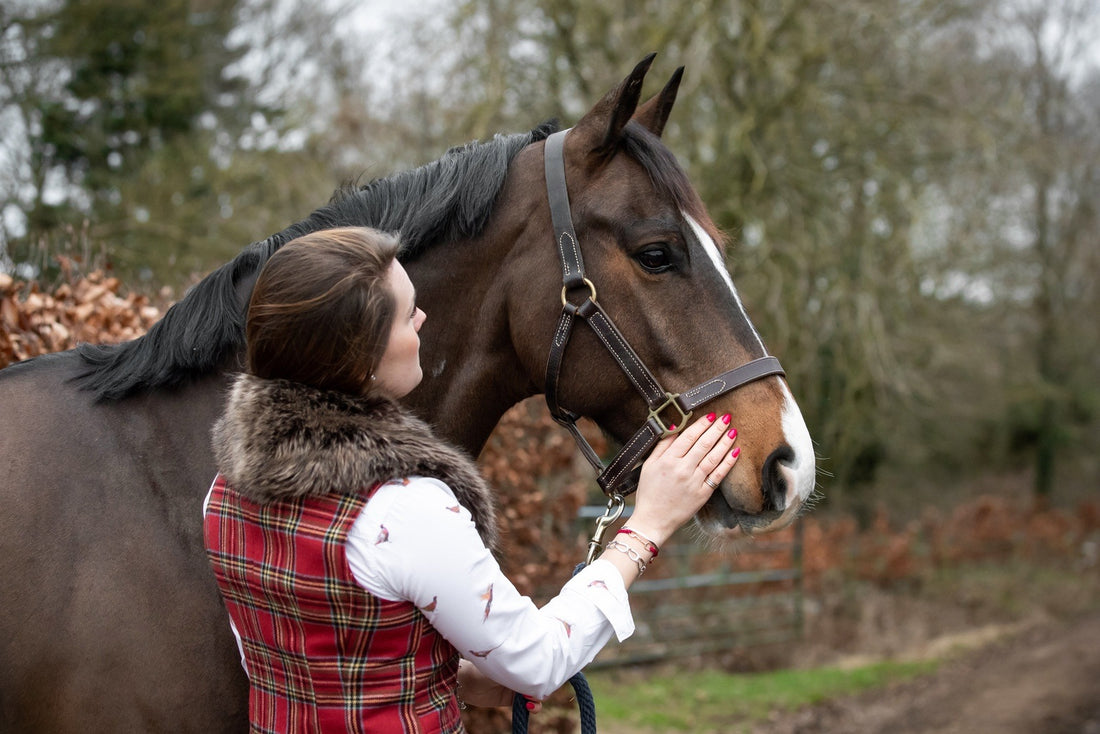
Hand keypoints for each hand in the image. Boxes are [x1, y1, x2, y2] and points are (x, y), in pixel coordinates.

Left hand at [456, 659, 542, 711]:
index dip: (545, 672)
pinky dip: (533, 707)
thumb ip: (517, 670)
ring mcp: (518, 687)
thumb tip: (534, 673)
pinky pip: (528, 705)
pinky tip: (528, 706)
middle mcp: (521, 673)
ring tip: (530, 699)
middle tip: (537, 688)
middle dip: (543, 686)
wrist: (467, 682)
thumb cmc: (483, 668)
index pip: (540, 666)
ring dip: (538, 698)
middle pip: (540, 681)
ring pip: (537, 695)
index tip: (544, 676)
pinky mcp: (513, 700)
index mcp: (520, 661)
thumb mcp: (502, 666)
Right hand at [629, 413, 739, 546]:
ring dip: (725, 442)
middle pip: (703, 444)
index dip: (701, 425)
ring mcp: (694, 482)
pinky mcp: (703, 494)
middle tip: (727, 417)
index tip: (710, 415)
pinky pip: (718, 475)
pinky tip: (735, 452)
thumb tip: (674, 427)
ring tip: (733, 431)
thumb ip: (662, 445)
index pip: (688, 437)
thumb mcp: (649, 465)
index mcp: (668, 460)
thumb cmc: (649, 492)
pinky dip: (728, 463)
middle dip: (716, 429)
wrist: (653, 519)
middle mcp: (682, 469)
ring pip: (713, 458)